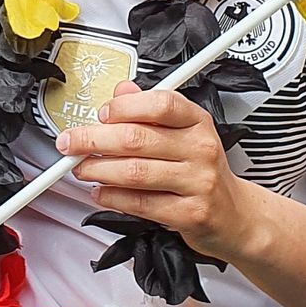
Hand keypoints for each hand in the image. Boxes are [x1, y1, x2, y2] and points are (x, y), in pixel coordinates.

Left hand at [54, 80, 253, 257]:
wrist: (234, 215)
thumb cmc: (201, 170)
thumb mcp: (184, 133)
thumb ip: (150, 111)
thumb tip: (121, 91)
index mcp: (197, 121)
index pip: (160, 103)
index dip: (123, 107)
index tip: (99, 115)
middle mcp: (200, 149)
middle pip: (137, 138)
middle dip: (93, 140)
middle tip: (71, 143)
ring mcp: (197, 182)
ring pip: (134, 172)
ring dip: (98, 170)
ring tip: (81, 168)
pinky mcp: (190, 213)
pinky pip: (141, 204)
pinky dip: (112, 198)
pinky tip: (100, 192)